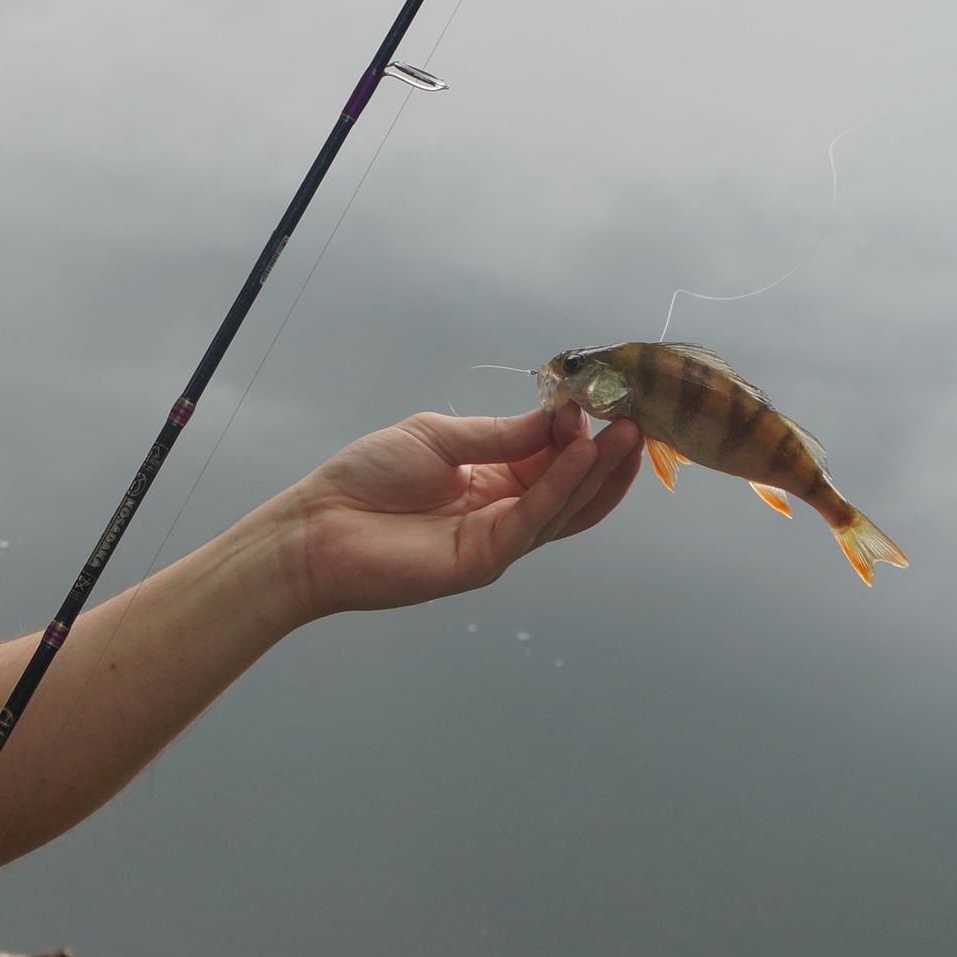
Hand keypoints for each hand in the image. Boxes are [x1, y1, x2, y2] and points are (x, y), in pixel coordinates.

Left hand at [274, 404, 641, 618]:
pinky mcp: (484, 560)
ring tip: (628, 432)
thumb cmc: (366, 478)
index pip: (555, 458)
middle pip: (574, 488)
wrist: (316, 527)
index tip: (605, 397)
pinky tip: (584, 455)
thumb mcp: (439, 438)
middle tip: (641, 417)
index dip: (582, 431)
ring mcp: (498, 539)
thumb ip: (501, 433)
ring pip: (565, 507)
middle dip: (609, 454)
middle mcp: (504, 512)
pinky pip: (533, 520)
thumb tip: (562, 418)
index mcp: (493, 480)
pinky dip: (562, 488)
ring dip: (599, 470)